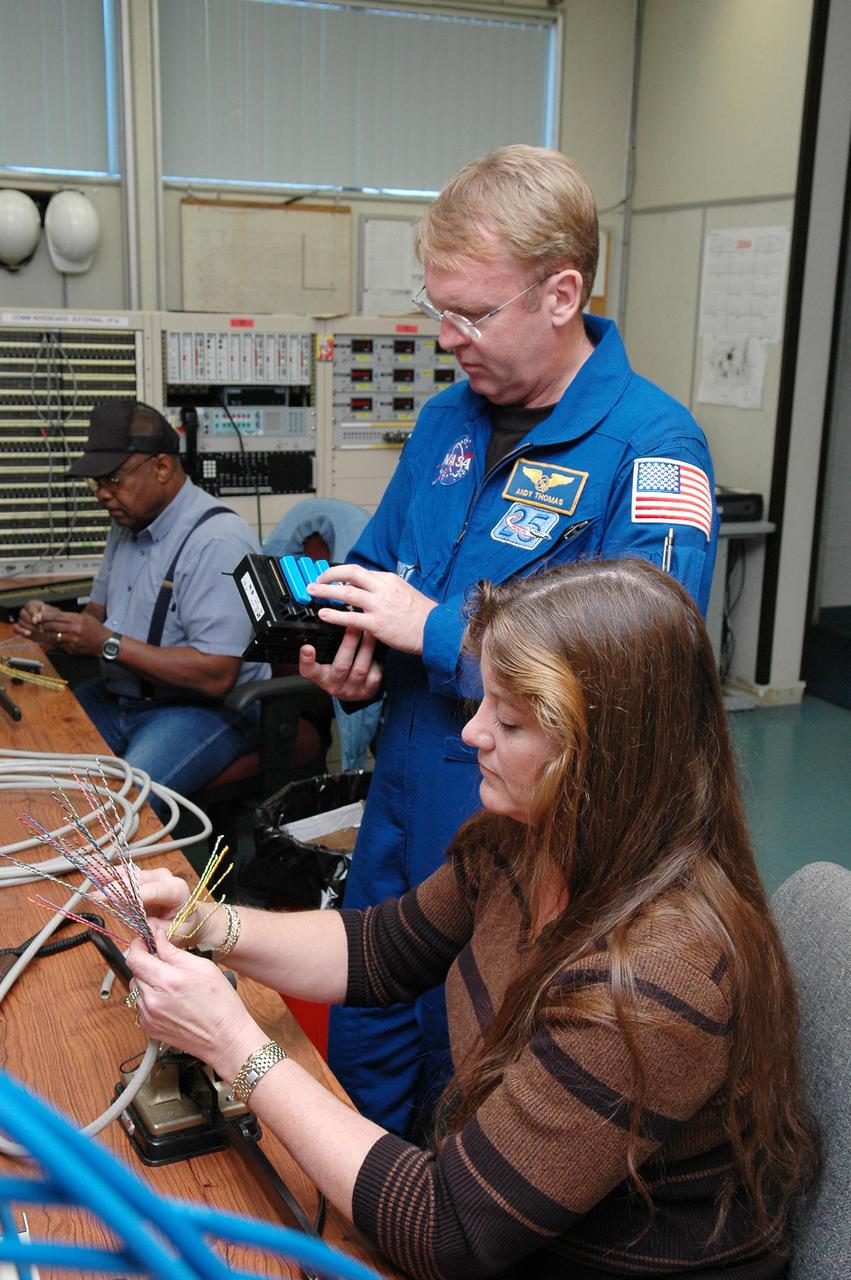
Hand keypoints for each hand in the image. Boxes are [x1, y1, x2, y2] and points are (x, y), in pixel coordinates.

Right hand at [13, 599, 59, 639]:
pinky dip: (21, 631)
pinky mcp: (21, 627)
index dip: (32, 613)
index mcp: (34, 604)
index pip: (29, 606)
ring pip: (20, 622)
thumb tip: (37, 618)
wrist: (56, 628)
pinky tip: (28, 633)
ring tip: (39, 631)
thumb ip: (46, 615)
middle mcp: (27, 611)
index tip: (36, 621)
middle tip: (40, 627)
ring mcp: (23, 619)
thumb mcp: (54, 614)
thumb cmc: (55, 618)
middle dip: (31, 622)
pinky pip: (16, 628)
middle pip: (23, 614)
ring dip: (29, 627)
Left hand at [13, 602, 106, 655]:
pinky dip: (54, 641)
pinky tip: (52, 639)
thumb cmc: (95, 628)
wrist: (105, 642)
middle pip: (52, 626)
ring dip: (46, 634)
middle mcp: (74, 630)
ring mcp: (73, 641)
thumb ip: (70, 617)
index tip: (37, 616)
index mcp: (77, 620)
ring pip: (54, 636)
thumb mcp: (84, 617)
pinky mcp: (72, 649)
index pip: (56, 617)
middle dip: (42, 625)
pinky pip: (59, 645)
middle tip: (36, 623)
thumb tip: (54, 616)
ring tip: (42, 631)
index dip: (45, 617)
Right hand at [98, 865, 199, 940]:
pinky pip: (126, 874)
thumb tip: (144, 924)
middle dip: (114, 887)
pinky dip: (110, 874)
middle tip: (95, 896)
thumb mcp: (179, 933)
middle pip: (135, 880)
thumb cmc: (186, 925)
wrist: (192, 916)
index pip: (148, 890)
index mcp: (175, 890)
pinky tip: (95, 870)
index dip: (127, 895)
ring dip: (109, 875)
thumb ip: (161, 929)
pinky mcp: (144, 878)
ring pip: (129, 873)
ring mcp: (153, 875)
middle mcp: (164, 878)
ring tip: (90, 873)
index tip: (110, 898)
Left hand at [126, 930, 261, 1078]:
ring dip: (147, 982)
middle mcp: (152, 999)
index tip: (143, 942)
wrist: (224, 1038)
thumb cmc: (220, 1002)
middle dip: (145, 963)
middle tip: (163, 963)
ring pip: (137, 989)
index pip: (134, 958)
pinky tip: (170, 1001)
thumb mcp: (202, 967)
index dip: (137, 946)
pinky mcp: (149, 1028)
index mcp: (166, 980)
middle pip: (134, 972)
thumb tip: (157, 936)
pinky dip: (150, 999)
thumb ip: (173, 951)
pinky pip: (141, 1006)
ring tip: (170, 985)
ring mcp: (148, 1016)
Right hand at [299, 626, 382, 700]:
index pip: (309, 670)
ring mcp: (351, 691)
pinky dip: (376, 663)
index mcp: (321, 677)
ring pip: (360, 669)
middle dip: (349, 643)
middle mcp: (334, 686)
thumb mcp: (327, 661)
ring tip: (371, 631)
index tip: (307, 648)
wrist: (353, 692)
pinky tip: (378, 652)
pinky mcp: (367, 693)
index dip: (306, 660)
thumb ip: (327, 648)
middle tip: (354, 624)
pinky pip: (374, 677)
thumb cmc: (338, 671)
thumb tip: (331, 621)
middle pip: (340, 666)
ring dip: (367, 648)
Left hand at [307, 564, 435, 655]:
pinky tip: (323, 615)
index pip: (360, 571)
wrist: (435, 630)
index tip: (331, 578)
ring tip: (312, 593)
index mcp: (388, 579)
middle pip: (350, 574)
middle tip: (315, 581)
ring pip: (346, 593)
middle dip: (329, 575)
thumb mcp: (404, 592)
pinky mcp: (377, 624)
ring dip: (325, 591)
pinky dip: (334, 615)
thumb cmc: (421, 615)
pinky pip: (350, 618)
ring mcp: (379, 606)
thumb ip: (385, 589)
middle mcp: (382, 588)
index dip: (342, 573)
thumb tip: (367, 589)